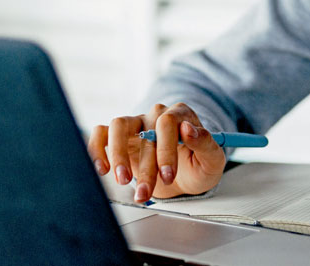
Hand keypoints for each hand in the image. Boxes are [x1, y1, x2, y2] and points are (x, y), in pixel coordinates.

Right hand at [88, 102, 226, 203]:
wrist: (183, 178)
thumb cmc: (197, 167)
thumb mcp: (212, 161)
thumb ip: (205, 143)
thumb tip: (188, 128)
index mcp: (181, 115)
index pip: (168, 122)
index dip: (166, 149)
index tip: (168, 175)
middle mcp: (156, 115)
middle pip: (145, 130)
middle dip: (146, 166)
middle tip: (146, 192)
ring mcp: (136, 124)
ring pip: (119, 126)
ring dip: (118, 155)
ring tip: (123, 180)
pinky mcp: (118, 137)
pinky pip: (100, 133)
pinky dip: (97, 149)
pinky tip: (102, 169)